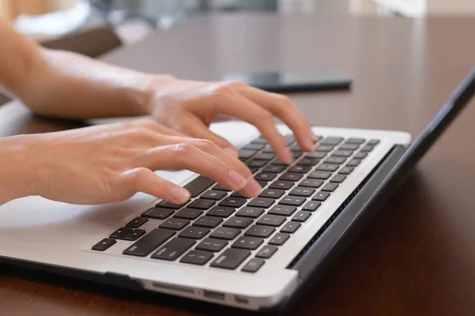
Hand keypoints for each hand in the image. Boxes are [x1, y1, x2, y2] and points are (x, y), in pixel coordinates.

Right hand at [18, 119, 260, 204]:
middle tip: (254, 185)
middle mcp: (146, 139)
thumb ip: (154, 157)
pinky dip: (167, 187)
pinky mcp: (114, 174)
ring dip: (214, 171)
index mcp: (150, 134)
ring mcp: (131, 155)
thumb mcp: (126, 150)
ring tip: (237, 186)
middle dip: (232, 166)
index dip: (227, 157)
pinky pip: (146, 178)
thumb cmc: (84, 159)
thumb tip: (181, 169)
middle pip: (199, 148)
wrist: (45, 158)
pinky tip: (183, 197)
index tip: (247, 173)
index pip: (198, 141)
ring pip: (181, 156)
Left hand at [146, 76, 317, 163]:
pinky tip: (292, 133)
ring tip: (308, 143)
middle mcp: (237, 89)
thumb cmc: (172, 110)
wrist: (164, 92)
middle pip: (279, 103)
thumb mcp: (184, 130)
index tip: (285, 158)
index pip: (260, 117)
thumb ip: (209, 143)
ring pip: (279, 101)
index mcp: (223, 96)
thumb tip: (234, 159)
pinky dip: (286, 118)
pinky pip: (271, 103)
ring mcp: (242, 90)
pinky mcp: (243, 95)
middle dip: (298, 125)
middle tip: (309, 148)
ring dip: (296, 121)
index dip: (276, 138)